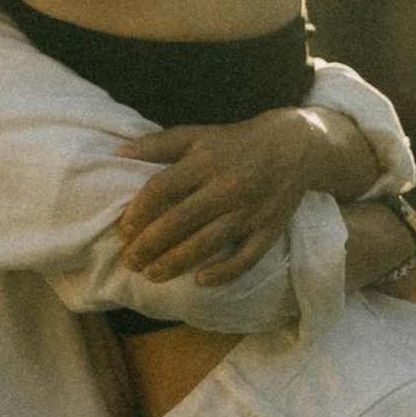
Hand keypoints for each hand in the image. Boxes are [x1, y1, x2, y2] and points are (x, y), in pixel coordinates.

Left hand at [116, 107, 350, 283]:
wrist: (297, 145)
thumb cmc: (237, 142)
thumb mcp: (197, 134)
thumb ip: (158, 144)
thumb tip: (118, 155)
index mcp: (205, 161)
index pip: (161, 188)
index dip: (138, 212)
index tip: (123, 231)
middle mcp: (226, 187)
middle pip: (178, 221)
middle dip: (148, 246)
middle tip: (128, 261)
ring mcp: (249, 211)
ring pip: (206, 244)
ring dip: (174, 263)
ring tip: (151, 275)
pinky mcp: (269, 229)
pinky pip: (246, 258)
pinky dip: (223, 272)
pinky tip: (200, 281)